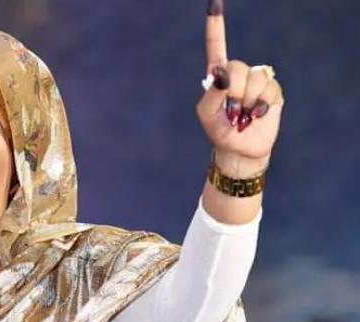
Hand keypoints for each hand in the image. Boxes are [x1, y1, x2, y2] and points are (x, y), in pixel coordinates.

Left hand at [196, 0, 284, 174]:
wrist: (240, 149)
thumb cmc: (219, 130)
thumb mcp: (206, 115)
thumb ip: (211, 94)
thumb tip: (223, 75)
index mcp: (218, 75)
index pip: (216, 47)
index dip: (215, 26)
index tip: (215, 2)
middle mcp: (238, 74)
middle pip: (237, 67)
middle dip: (233, 92)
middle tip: (232, 111)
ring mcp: (257, 81)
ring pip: (255, 78)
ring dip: (247, 101)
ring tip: (244, 114)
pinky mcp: (272, 91)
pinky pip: (269, 89)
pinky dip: (260, 105)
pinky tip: (256, 114)